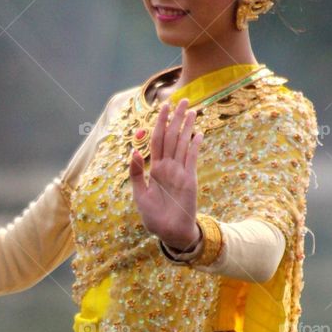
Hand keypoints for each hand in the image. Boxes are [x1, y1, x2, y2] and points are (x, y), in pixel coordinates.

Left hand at [129, 98, 202, 247]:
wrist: (169, 232)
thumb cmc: (153, 216)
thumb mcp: (139, 194)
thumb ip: (136, 173)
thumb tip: (133, 151)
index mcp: (155, 169)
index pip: (157, 140)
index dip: (159, 123)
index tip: (163, 107)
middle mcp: (169, 167)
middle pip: (172, 137)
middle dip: (176, 118)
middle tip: (183, 100)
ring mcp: (180, 172)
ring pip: (183, 144)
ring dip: (187, 127)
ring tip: (192, 110)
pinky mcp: (189, 179)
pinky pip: (192, 159)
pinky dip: (194, 146)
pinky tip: (198, 133)